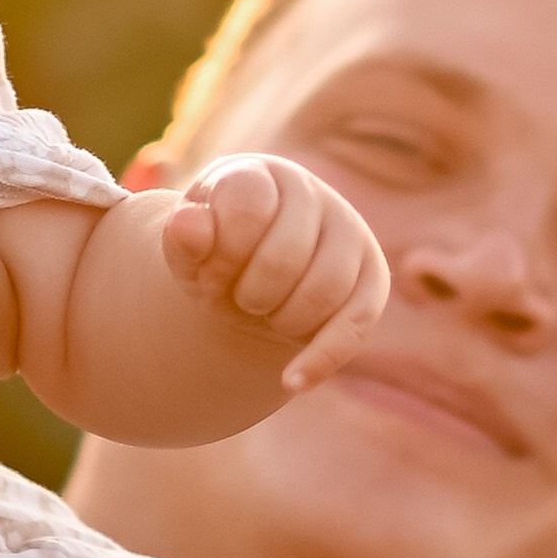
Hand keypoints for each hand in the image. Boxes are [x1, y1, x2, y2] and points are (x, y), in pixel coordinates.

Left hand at [160, 153, 387, 391]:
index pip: (247, 207)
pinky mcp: (372, 281)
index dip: (221, 254)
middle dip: (249, 294)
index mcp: (261, 175)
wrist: (248, 280)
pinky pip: (356, 325)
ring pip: (324, 291)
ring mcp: (349, 234)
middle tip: (237, 298)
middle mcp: (313, 195)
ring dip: (280, 320)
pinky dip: (321, 359)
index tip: (209, 271)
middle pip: (285, 257)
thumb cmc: (215, 257)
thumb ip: (184, 238)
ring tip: (263, 313)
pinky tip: (291, 381)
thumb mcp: (187, 251)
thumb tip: (187, 223)